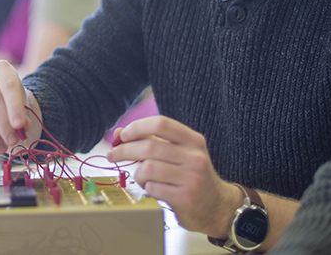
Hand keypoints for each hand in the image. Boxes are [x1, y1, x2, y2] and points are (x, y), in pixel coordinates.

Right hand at [0, 60, 40, 153]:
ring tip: (2, 147)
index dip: (14, 107)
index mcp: (2, 67)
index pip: (9, 86)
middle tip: (12, 141)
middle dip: (3, 123)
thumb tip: (22, 128)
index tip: (20, 126)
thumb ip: (22, 115)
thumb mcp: (20, 104)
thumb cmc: (8, 100)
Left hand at [106, 116, 241, 235]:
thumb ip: (151, 141)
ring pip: (148, 168)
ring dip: (137, 173)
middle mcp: (195, 157)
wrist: (217, 206)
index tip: (123, 135)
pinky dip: (147, 187)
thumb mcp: (179, 153)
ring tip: (141, 176)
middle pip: (149, 147)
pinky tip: (153, 188)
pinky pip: (153, 188)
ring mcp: (191, 178)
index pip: (161, 123)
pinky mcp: (185, 198)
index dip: (137, 127)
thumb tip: (118, 133)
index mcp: (193, 140)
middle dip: (125, 150)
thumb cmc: (192, 175)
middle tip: (113, 154)